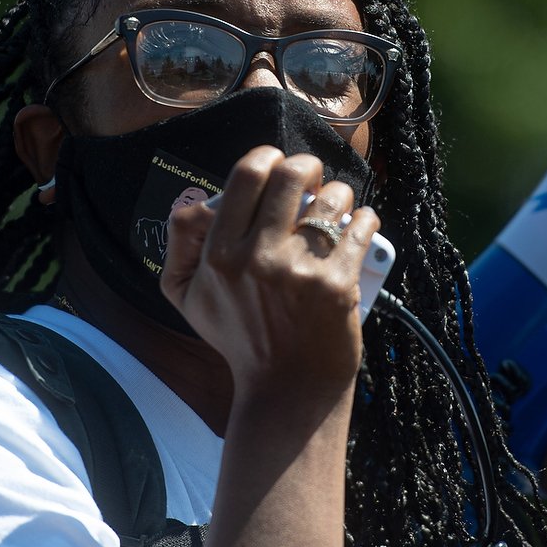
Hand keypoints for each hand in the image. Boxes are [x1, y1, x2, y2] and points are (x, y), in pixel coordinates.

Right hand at [159, 146, 379, 404]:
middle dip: (307, 166)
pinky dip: (366, 219)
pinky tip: (362, 223)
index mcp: (220, 255)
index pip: (246, 175)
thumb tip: (196, 200)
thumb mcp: (186, 296)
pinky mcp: (338, 284)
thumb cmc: (240, 339)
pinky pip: (360, 229)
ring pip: (331, 198)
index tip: (277, 164)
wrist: (286, 389)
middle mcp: (258, 258)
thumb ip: (180, 244)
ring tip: (337, 205)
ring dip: (339, 193)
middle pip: (290, 175)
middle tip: (312, 178)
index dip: (267, 157)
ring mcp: (300, 271)